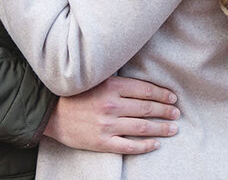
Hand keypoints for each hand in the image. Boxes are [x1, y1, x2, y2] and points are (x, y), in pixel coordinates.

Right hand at [43, 76, 180, 153]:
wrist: (50, 113)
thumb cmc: (76, 94)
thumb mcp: (97, 80)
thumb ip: (118, 81)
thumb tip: (143, 83)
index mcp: (111, 86)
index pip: (145, 90)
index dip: (162, 94)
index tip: (173, 97)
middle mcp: (111, 105)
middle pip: (147, 108)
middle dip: (165, 110)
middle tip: (176, 113)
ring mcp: (107, 125)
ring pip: (142, 127)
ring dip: (161, 128)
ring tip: (173, 128)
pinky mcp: (102, 142)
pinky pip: (129, 146)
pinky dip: (145, 146)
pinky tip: (155, 144)